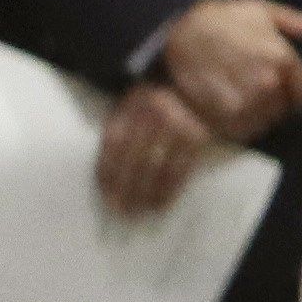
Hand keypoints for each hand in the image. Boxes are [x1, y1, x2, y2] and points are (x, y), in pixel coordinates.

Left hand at [96, 81, 218, 216]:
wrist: (196, 89)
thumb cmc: (155, 105)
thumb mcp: (131, 108)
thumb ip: (118, 132)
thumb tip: (104, 179)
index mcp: (133, 102)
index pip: (114, 143)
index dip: (107, 172)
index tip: (104, 195)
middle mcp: (155, 110)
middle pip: (134, 158)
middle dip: (125, 188)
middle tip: (119, 211)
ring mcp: (179, 122)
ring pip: (156, 166)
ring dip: (145, 194)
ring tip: (137, 213)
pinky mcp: (198, 135)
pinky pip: (180, 169)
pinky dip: (168, 190)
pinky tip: (159, 205)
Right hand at [159, 0, 301, 142]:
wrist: (178, 32)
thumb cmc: (220, 18)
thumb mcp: (260, 9)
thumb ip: (292, 21)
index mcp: (283, 59)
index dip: (297, 94)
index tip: (288, 93)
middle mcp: (268, 85)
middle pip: (282, 111)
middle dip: (274, 105)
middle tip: (259, 97)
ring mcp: (244, 104)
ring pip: (261, 124)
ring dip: (256, 118)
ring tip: (244, 106)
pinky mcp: (220, 117)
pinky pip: (240, 133)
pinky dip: (238, 127)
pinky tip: (230, 113)